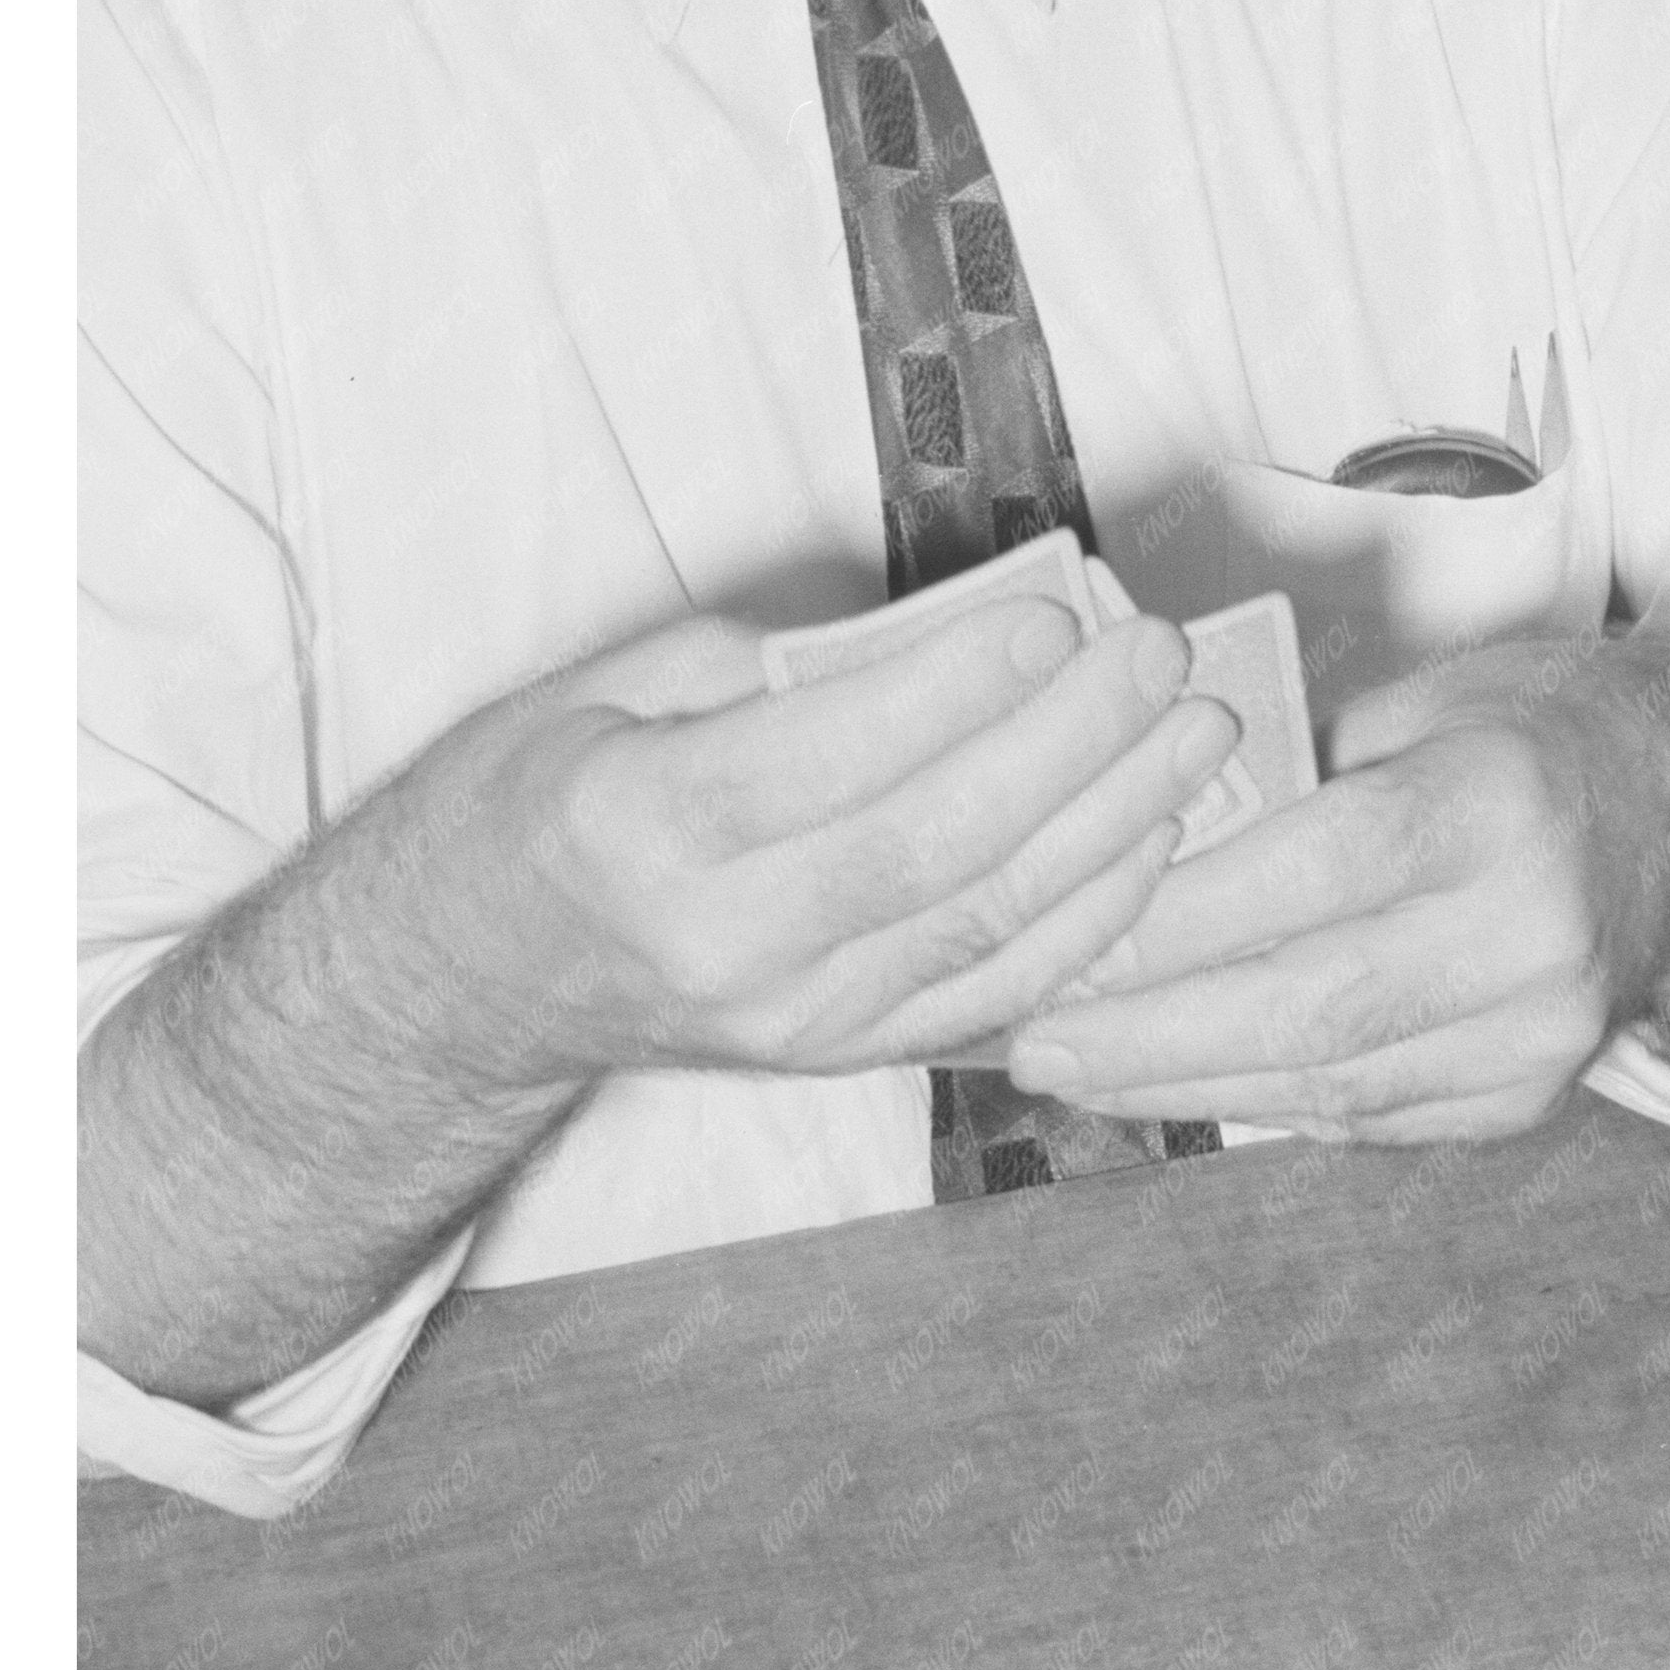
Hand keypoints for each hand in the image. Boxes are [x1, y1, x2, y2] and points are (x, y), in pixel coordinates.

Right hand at [440, 592, 1231, 1088]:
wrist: (471, 982)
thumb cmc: (545, 799)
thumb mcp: (614, 687)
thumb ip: (778, 658)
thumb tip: (957, 620)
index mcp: (643, 833)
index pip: (829, 764)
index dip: (956, 691)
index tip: (1055, 615)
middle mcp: (724, 948)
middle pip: (934, 850)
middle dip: (1072, 745)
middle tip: (1160, 652)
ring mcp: (794, 1021)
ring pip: (988, 926)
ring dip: (1116, 824)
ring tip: (1198, 726)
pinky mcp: (846, 1055)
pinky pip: (997, 992)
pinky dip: (1095, 918)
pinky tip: (1157, 834)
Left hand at [1000, 644, 1669, 1141]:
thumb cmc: (1525, 733)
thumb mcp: (1420, 702)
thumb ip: (1292, 771)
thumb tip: (1129, 849)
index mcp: (1504, 802)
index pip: (1319, 867)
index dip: (1181, 915)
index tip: (1062, 938)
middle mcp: (1535, 931)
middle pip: (1313, 1007)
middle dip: (1150, 1036)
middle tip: (1032, 1041)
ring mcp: (1541, 1034)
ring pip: (1329, 1086)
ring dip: (1185, 1086)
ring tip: (1078, 1071)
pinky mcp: (1527, 1100)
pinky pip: (1367, 1117)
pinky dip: (1262, 1101)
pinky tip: (1180, 1083)